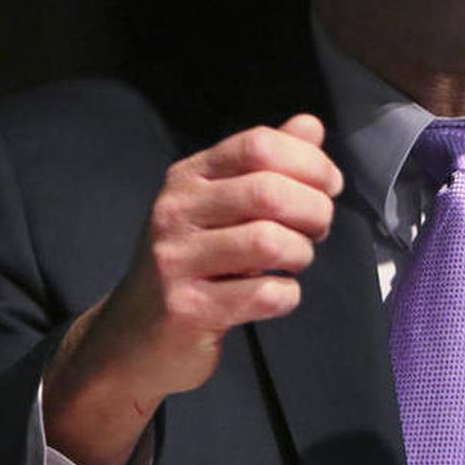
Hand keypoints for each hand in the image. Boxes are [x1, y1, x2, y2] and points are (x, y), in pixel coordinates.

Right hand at [42, 113, 342, 464]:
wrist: (135, 338)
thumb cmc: (192, 263)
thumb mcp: (221, 204)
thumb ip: (266, 163)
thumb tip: (309, 126)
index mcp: (188, 176)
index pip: (258, 144)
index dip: (309, 162)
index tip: (329, 185)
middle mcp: (176, 210)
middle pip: (270, 191)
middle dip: (315, 210)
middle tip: (317, 230)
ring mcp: (176, 260)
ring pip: (269, 242)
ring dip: (301, 254)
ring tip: (294, 261)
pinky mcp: (187, 309)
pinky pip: (264, 295)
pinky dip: (287, 296)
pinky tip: (276, 296)